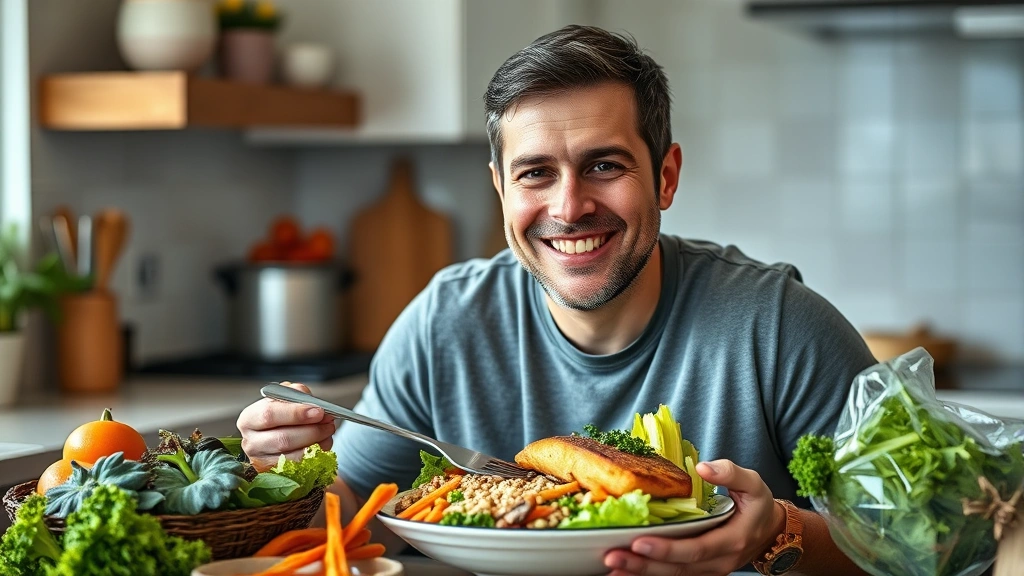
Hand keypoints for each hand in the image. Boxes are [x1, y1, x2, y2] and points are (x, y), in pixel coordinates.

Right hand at [236, 381, 336, 470]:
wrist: (283, 435)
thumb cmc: (283, 414)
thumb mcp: (286, 398)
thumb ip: (297, 394)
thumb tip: (312, 404)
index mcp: (249, 419)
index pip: (269, 415)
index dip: (295, 413)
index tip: (318, 411)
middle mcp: (251, 443)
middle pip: (283, 439)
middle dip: (312, 430)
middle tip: (329, 422)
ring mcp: (262, 462)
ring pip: (293, 457)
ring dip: (317, 443)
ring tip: (328, 431)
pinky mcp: (275, 475)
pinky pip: (300, 468)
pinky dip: (317, 455)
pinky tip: (323, 443)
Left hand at [604, 459, 783, 575]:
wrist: (770, 533)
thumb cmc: (758, 506)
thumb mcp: (753, 484)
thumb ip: (730, 473)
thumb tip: (703, 467)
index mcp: (730, 541)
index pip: (695, 549)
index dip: (667, 548)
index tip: (640, 541)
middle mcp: (717, 562)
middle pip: (677, 569)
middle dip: (643, 564)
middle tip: (612, 555)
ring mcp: (707, 570)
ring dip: (639, 573)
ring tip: (611, 565)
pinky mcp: (698, 572)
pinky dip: (646, 574)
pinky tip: (624, 570)